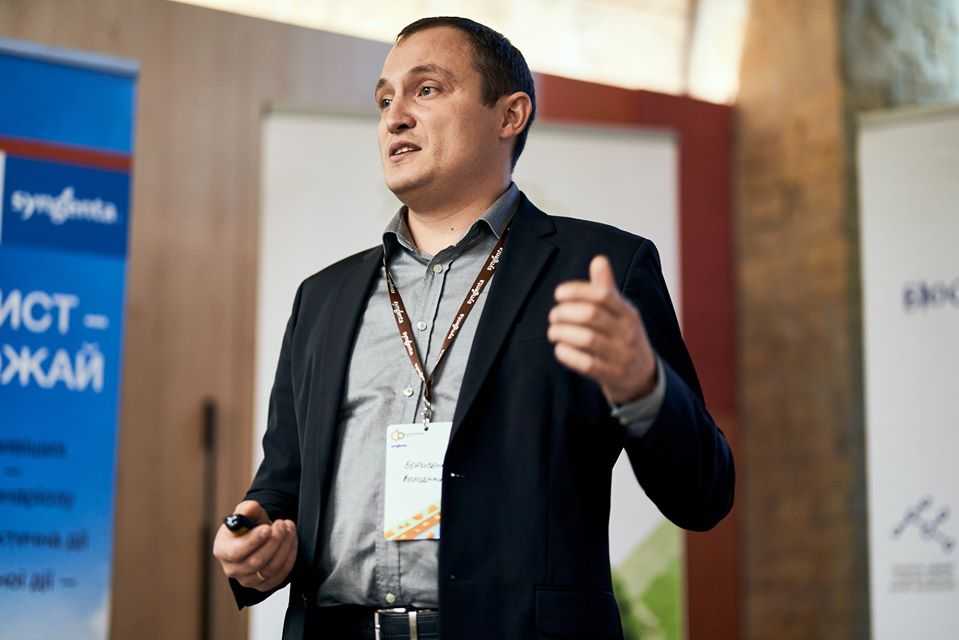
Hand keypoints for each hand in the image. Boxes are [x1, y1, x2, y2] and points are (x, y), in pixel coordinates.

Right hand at [212, 500, 297, 591]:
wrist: (258, 537)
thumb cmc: (249, 525)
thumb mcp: (246, 512)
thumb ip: (247, 508)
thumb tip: (249, 509)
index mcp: (222, 550)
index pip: (236, 552)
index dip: (253, 541)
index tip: (267, 528)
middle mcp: (232, 569)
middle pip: (256, 562)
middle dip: (274, 541)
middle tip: (282, 524)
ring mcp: (247, 580)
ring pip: (271, 569)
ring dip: (285, 547)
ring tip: (288, 529)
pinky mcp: (263, 585)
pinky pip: (280, 575)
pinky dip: (290, 557)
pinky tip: (291, 542)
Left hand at [549, 255, 656, 403]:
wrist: (642, 375)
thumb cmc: (623, 335)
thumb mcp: (621, 311)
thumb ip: (606, 288)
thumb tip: (599, 259)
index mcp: (628, 312)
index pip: (602, 295)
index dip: (576, 292)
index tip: (558, 294)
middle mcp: (627, 332)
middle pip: (591, 316)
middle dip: (565, 313)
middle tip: (553, 315)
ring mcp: (621, 355)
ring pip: (587, 340)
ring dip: (562, 333)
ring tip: (553, 331)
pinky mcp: (612, 375)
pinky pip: (586, 364)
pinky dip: (568, 354)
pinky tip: (560, 348)